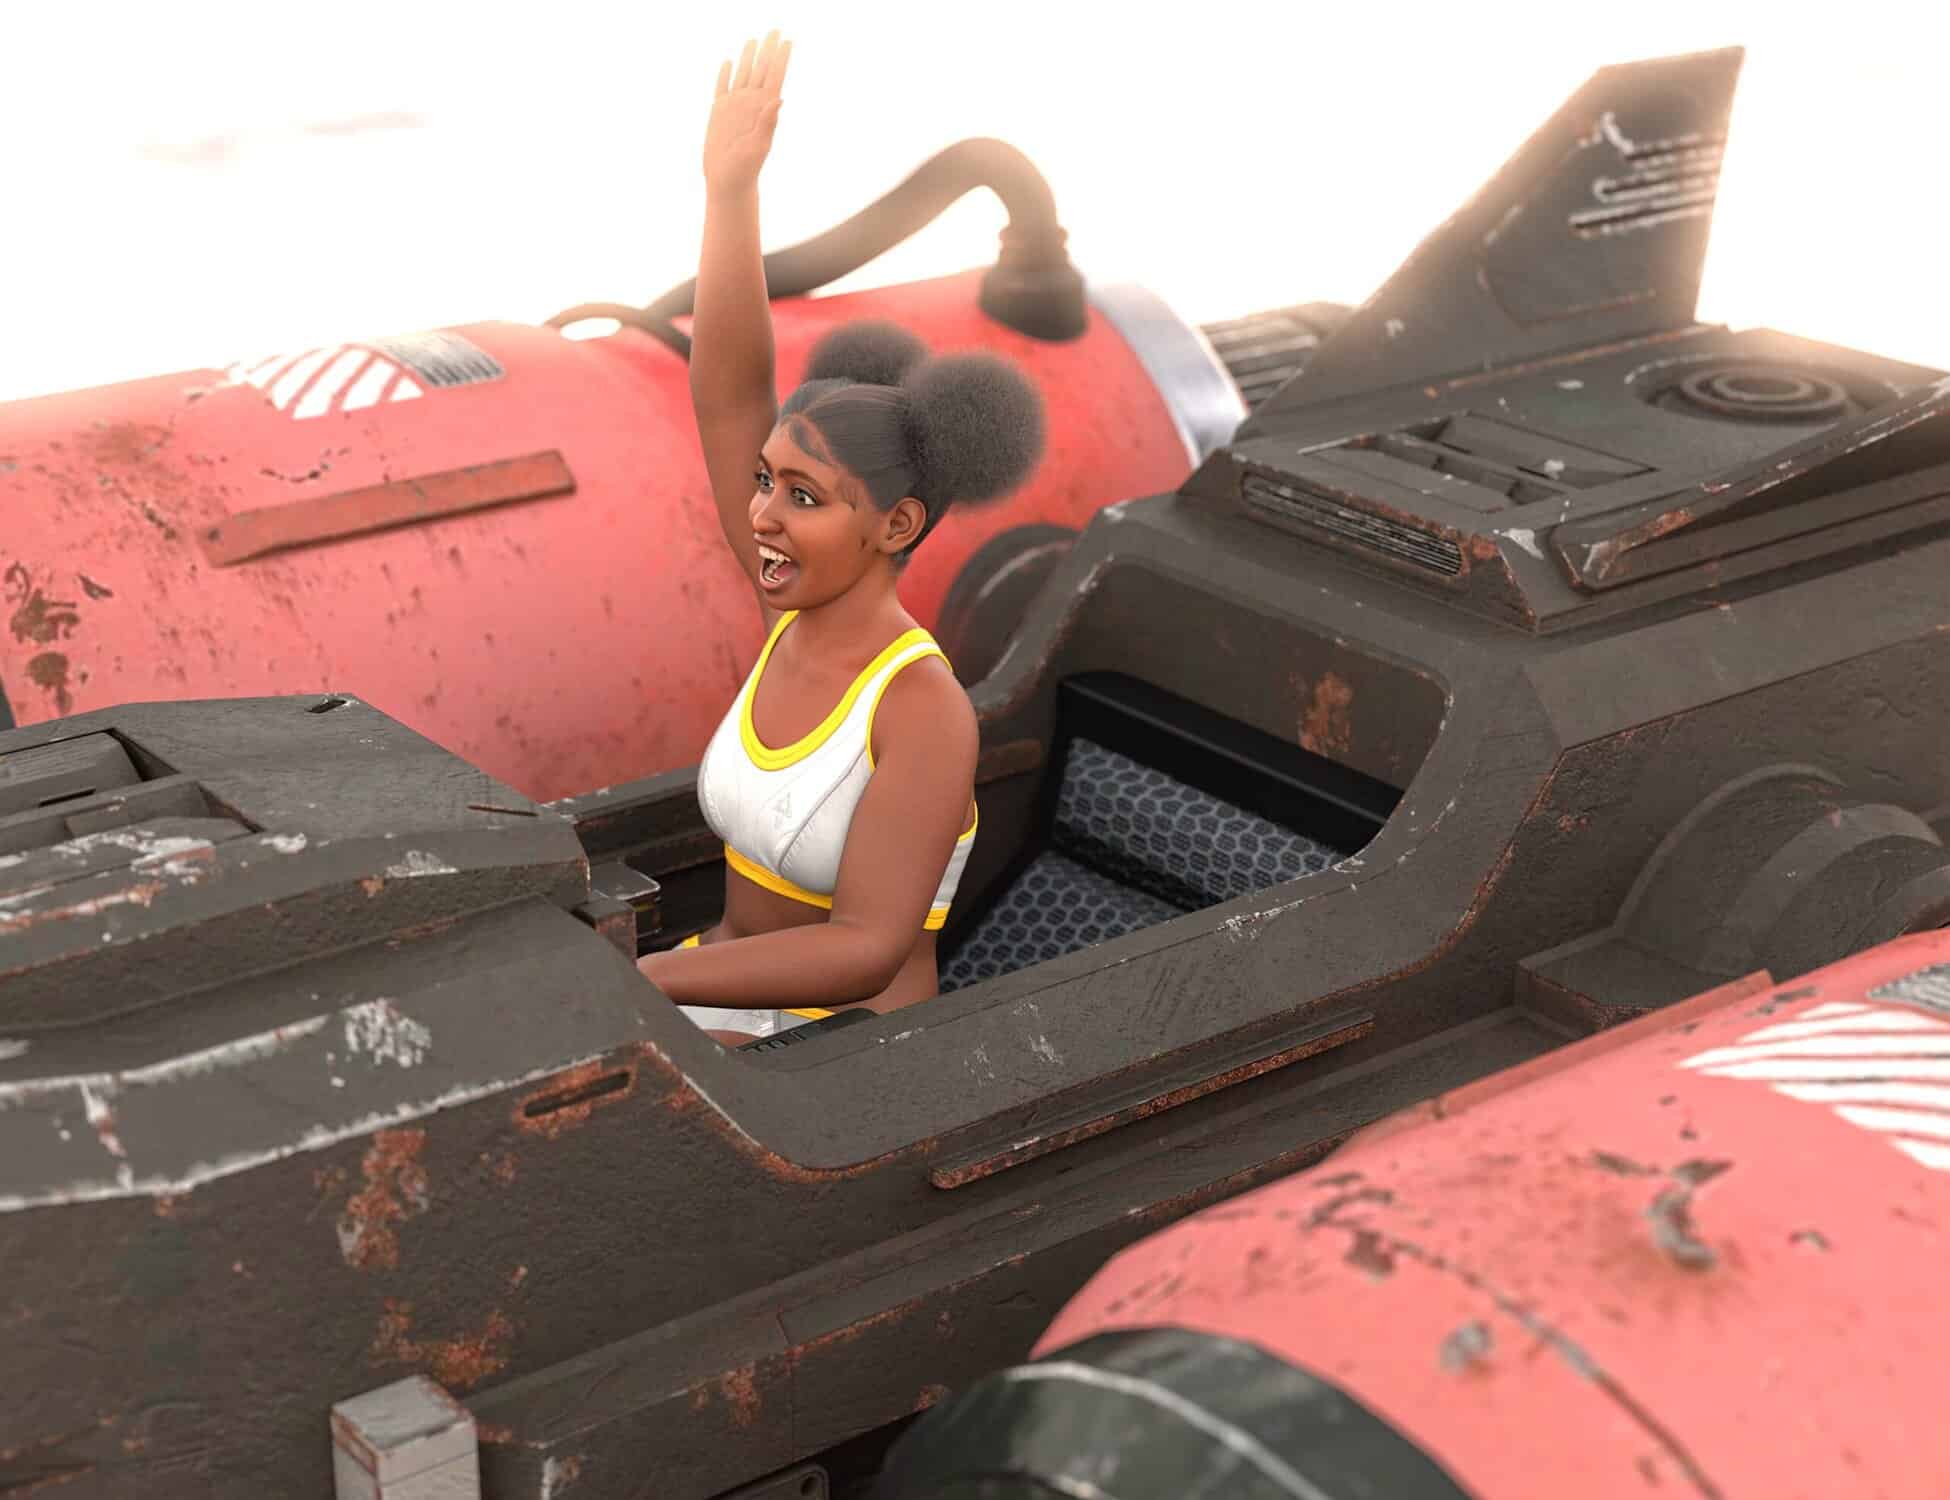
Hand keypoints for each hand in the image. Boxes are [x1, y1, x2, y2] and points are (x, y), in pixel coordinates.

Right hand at [703, 30, 790, 196]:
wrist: (727, 181)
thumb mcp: (758, 146)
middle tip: (776, 30)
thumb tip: (779, 99)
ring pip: (743, 74)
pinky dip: (725, 74)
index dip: (781, 59)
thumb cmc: (745, 169)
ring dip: (749, 57)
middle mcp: (751, 104)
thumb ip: (768, 122)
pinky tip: (729, 62)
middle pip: (761, 70)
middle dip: (768, 50)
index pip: (775, 77)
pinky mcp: (719, 111)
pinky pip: (722, 87)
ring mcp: (735, 106)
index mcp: (764, 109)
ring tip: (755, 39)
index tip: (788, 41)